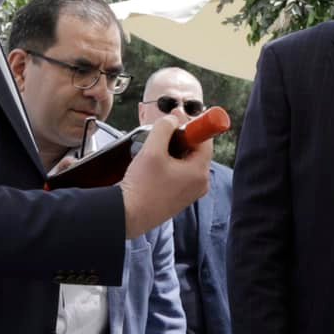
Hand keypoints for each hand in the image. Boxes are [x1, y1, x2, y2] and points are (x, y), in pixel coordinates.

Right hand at [119, 116, 210, 239]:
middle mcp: (200, 184)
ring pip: (186, 161)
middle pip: (195, 150)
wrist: (128, 216)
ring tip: (153, 149)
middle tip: (163, 131)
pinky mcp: (179, 198)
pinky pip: (179, 174)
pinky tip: (153, 164)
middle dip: (180, 137)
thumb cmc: (141, 187)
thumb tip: (172, 119)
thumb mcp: (152, 150)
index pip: (205, 139)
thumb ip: (165, 128)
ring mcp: (190, 192)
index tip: (176, 117)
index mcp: (199, 172)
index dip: (191, 125)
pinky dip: (169, 164)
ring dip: (172, 150)